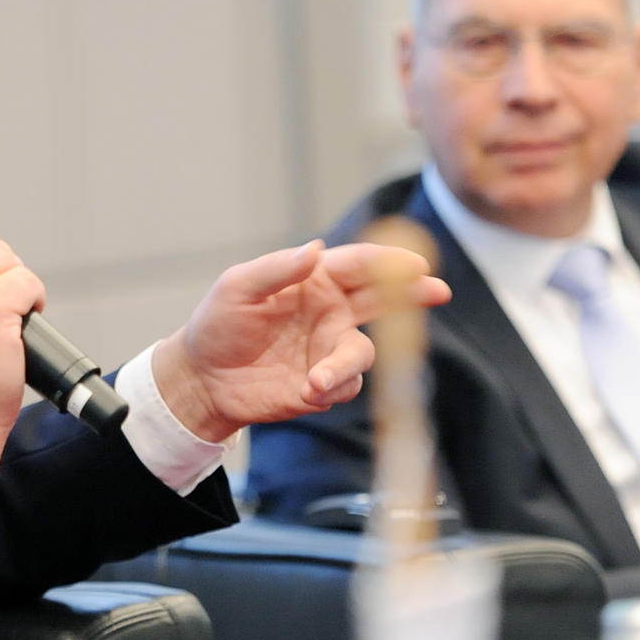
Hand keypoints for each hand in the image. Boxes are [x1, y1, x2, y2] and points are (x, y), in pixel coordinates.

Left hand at [150, 240, 449, 442]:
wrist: (204, 377)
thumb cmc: (218, 324)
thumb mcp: (237, 288)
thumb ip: (277, 270)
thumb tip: (316, 249)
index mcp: (314, 280)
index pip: (359, 264)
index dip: (387, 261)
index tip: (413, 263)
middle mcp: (331, 312)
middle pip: (384, 298)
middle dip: (412, 292)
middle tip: (435, 289)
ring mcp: (329, 349)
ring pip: (363, 352)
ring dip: (344, 366)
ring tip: (315, 380)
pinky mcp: (324, 384)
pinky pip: (346, 385)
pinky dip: (331, 388)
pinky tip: (307, 390)